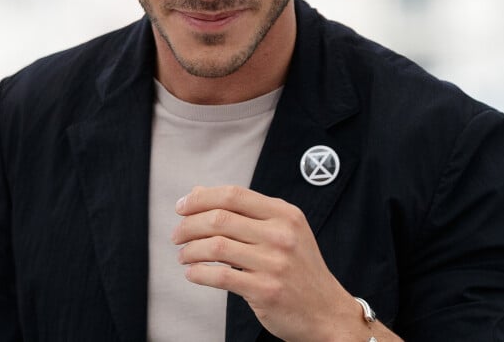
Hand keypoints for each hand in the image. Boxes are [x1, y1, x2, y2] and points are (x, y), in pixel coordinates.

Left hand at [172, 185, 363, 341]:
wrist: (326, 311)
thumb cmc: (299, 266)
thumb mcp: (282, 229)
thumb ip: (244, 210)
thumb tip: (198, 193)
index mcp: (284, 213)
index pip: (234, 194)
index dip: (201, 197)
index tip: (182, 206)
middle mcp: (280, 234)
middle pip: (220, 218)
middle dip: (189, 224)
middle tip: (177, 234)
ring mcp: (274, 262)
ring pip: (216, 246)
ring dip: (190, 249)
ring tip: (182, 255)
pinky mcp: (265, 290)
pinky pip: (220, 276)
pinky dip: (198, 273)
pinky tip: (192, 273)